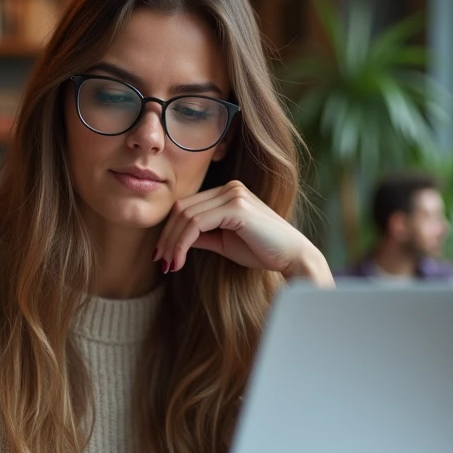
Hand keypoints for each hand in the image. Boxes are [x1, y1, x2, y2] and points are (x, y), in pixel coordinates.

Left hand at [154, 180, 333, 284]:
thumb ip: (201, 236)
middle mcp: (230, 188)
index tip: (162, 255)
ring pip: (186, 216)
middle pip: (182, 208)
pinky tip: (179, 261)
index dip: (169, 230)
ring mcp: (233, 195)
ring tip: (169, 265)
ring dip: (172, 243)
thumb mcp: (223, 242)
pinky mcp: (236, 208)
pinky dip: (182, 244)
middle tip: (160, 262)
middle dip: (167, 237)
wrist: (292, 256)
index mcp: (227, 192)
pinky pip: (196, 224)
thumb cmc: (262, 250)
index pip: (186, 206)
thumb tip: (174, 241)